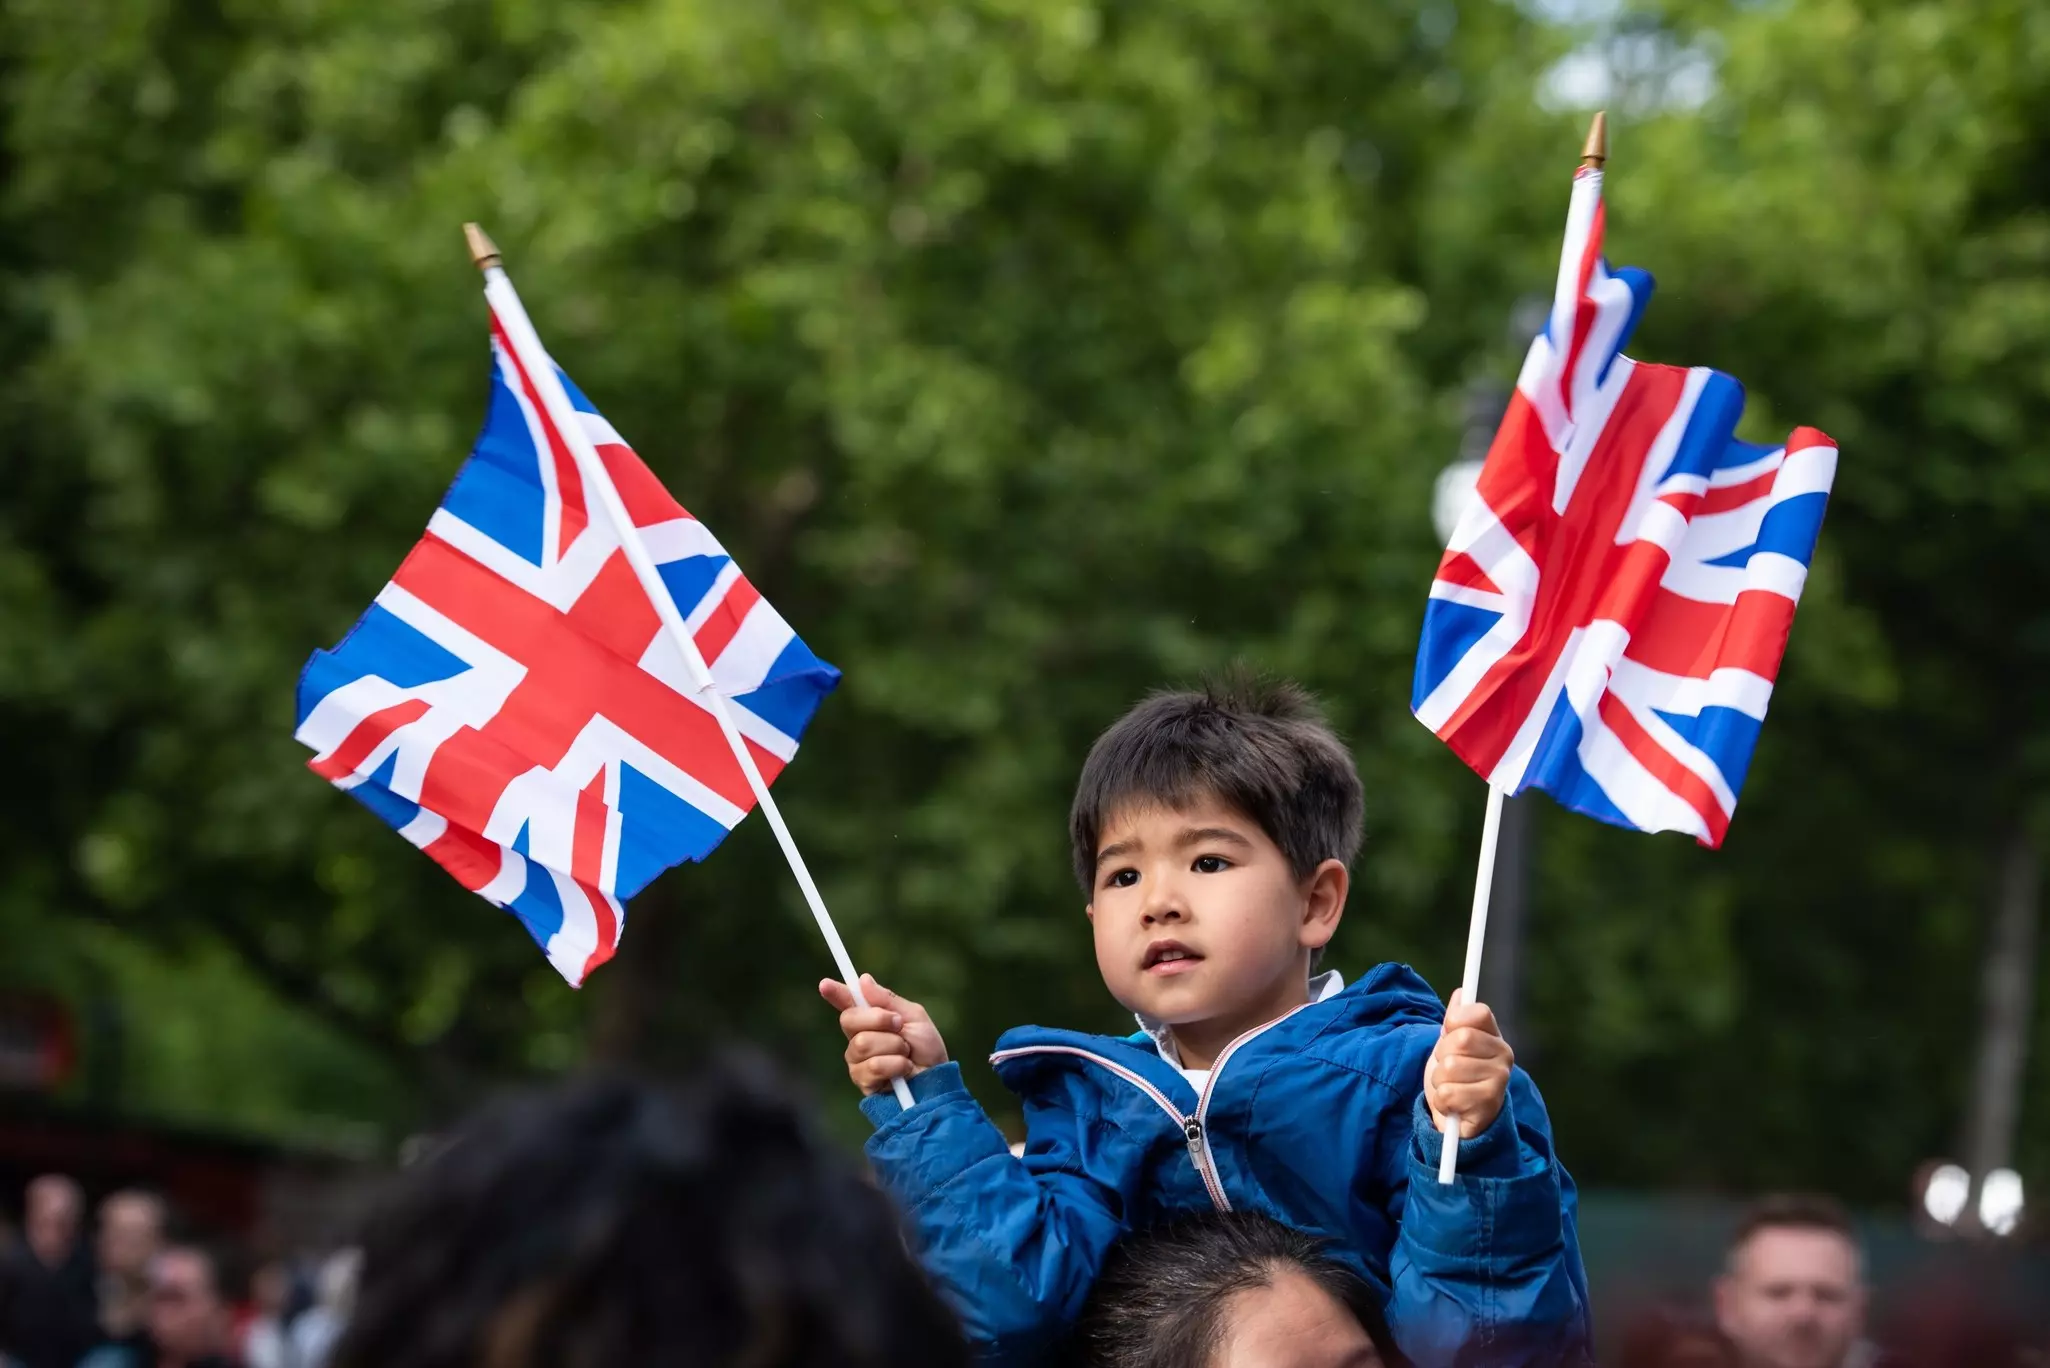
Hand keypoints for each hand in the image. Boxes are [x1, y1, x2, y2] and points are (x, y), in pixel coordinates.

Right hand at [819, 973, 949, 1095]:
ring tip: (905, 1052)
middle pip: (849, 1020)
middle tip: (898, 1025)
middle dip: (878, 1019)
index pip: (848, 1004)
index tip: (825, 984)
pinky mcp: (863, 1082)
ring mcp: (858, 1061)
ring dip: (893, 1045)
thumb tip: (863, 979)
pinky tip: (903, 1070)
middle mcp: (858, 1038)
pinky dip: (895, 1064)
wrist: (937, 1077)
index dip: (835, 993)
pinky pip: (872, 1066)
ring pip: (862, 1043)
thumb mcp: (914, 1016)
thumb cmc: (927, 1048)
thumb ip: (888, 1000)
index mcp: (870, 1019)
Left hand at [1424, 990, 1514, 1139]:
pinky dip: (1442, 1101)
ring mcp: (1499, 1082)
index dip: (1455, 1021)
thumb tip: (1462, 994)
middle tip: (1448, 1068)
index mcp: (1495, 1036)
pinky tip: (1453, 1105)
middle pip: (1459, 1040)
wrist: (1462, 1117)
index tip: (1449, 1033)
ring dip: (1439, 1080)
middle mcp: (1504, 1056)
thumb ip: (1456, 1020)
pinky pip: (1448, 1095)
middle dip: (1442, 1055)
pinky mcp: (1488, 1107)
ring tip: (1451, 1087)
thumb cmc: (1457, 1076)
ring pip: (1449, 1068)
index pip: (1477, 1012)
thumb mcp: (1452, 1044)